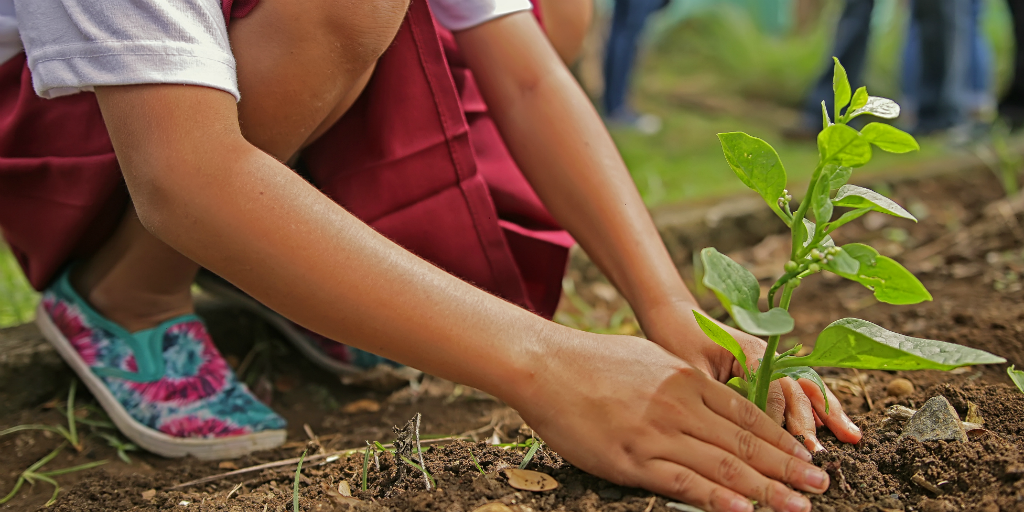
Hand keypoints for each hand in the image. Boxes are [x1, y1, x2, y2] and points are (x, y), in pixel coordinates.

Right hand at [510, 329, 829, 511]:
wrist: (546, 365)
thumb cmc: (593, 361)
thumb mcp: (650, 360)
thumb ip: (683, 382)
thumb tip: (709, 398)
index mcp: (687, 380)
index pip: (747, 415)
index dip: (781, 439)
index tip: (807, 455)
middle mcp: (681, 406)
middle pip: (745, 443)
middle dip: (788, 467)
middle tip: (821, 484)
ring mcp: (657, 434)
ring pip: (723, 466)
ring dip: (767, 489)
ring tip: (799, 504)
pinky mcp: (632, 459)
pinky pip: (683, 483)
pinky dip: (717, 499)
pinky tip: (744, 511)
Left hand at [638, 300, 861, 451]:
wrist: (675, 317)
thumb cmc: (677, 341)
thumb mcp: (690, 369)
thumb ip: (714, 394)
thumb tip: (729, 430)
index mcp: (750, 351)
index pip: (774, 389)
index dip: (779, 419)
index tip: (784, 448)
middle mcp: (768, 355)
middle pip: (797, 389)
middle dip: (811, 422)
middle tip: (818, 454)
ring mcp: (772, 361)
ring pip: (807, 387)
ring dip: (829, 412)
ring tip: (852, 437)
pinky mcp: (770, 369)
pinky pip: (799, 388)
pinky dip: (819, 406)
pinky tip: (834, 426)